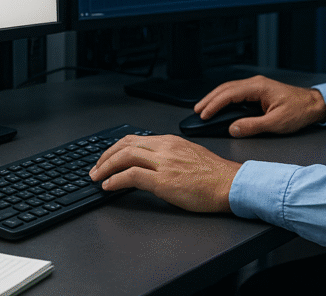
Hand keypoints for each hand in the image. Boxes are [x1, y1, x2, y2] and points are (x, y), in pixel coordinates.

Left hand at [89, 134, 241, 212]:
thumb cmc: (215, 175)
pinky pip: (131, 176)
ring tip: (96, 177)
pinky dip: (115, 180)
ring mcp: (163, 163)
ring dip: (105, 167)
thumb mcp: (189, 155)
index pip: (135, 139)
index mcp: (171, 141)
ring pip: (124, 157)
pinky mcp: (163, 181)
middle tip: (95, 167)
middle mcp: (165, 148)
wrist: (230, 184)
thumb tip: (152, 165)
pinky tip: (108, 186)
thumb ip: (170, 156)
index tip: (107, 157)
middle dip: (106, 156)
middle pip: (125, 145)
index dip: (116, 148)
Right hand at [195, 75, 325, 137]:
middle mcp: (255, 84)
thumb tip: (233, 129)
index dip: (214, 104)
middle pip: (226, 88)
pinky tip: (220, 105)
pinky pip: (236, 93)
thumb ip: (253, 126)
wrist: (314, 105)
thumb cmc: (299, 111)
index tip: (204, 114)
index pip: (229, 94)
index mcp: (258, 87)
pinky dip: (225, 99)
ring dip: (215, 98)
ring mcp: (257, 86)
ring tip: (203, 108)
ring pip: (229, 89)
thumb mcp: (276, 123)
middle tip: (197, 111)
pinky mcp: (258, 91)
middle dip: (209, 99)